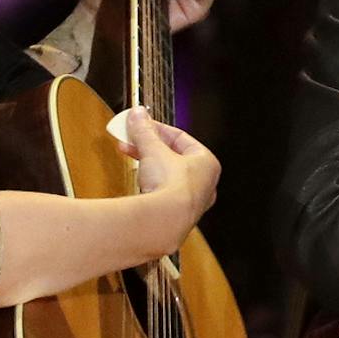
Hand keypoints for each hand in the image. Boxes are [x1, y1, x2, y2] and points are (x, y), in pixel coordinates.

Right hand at [120, 108, 219, 252]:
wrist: (164, 222)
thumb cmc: (171, 187)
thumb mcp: (153, 150)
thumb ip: (144, 131)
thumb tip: (137, 115)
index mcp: (207, 163)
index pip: (181, 138)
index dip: (157, 129)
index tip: (140, 125)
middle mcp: (204, 183)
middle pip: (172, 157)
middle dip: (148, 147)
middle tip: (130, 139)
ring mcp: (191, 201)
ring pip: (167, 175)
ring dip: (148, 164)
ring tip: (131, 156)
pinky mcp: (177, 215)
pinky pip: (163, 193)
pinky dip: (149, 184)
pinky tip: (137, 181)